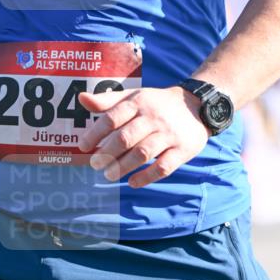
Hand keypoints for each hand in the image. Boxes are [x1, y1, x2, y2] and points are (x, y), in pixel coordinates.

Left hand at [76, 86, 208, 187]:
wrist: (197, 106)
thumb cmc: (157, 104)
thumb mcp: (134, 96)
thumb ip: (107, 101)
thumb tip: (81, 99)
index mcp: (139, 103)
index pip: (112, 118)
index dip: (95, 134)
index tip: (83, 147)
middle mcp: (153, 117)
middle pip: (126, 137)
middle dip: (107, 153)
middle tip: (95, 165)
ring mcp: (169, 134)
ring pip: (143, 153)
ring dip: (123, 167)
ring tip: (109, 175)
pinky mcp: (183, 150)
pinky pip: (163, 166)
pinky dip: (146, 177)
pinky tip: (132, 182)